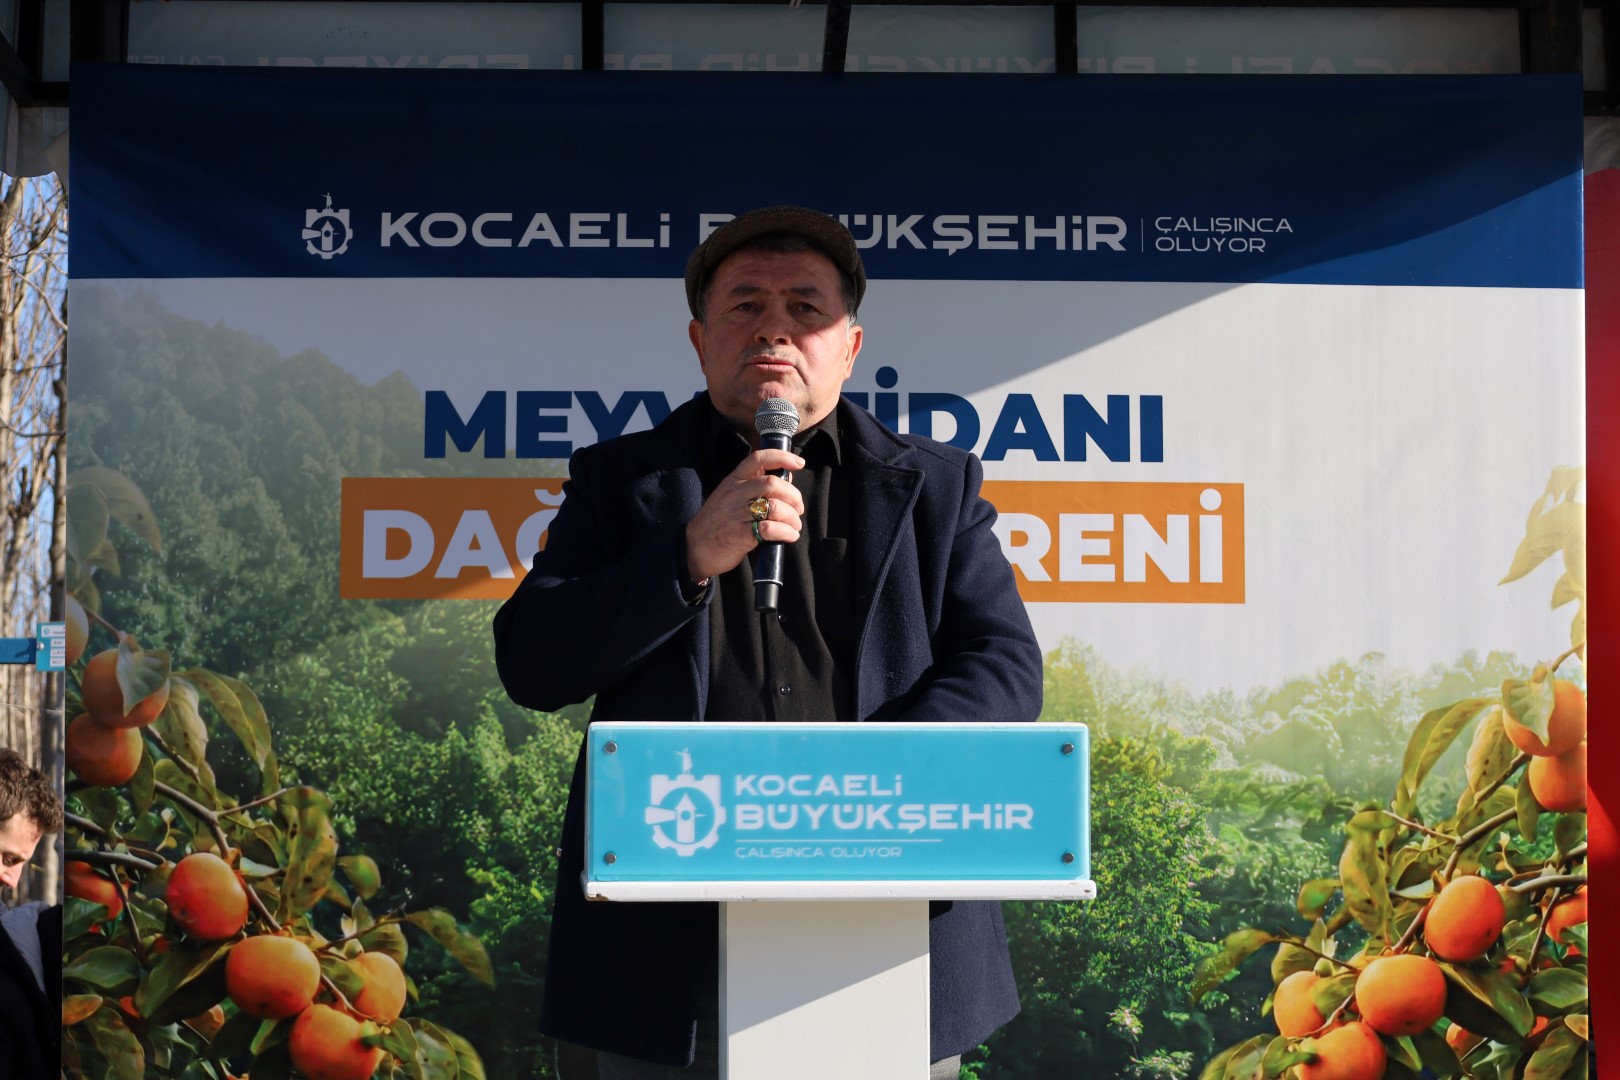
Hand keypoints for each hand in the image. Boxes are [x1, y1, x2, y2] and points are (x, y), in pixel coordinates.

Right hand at [685, 449, 804, 581]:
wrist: (694, 547)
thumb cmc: (718, 521)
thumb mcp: (731, 496)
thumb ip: (755, 486)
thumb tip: (787, 477)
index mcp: (734, 481)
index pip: (758, 459)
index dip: (782, 457)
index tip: (798, 463)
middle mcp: (735, 494)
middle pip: (772, 484)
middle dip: (793, 496)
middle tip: (798, 508)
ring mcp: (736, 514)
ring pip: (775, 507)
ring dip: (792, 518)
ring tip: (794, 526)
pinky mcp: (739, 535)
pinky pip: (770, 529)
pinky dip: (786, 533)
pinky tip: (789, 536)